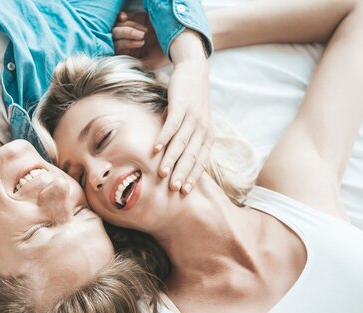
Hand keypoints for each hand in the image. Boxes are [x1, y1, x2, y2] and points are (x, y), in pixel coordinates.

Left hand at [112, 12, 168, 69]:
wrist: (178, 42)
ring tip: (145, 31)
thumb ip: (134, 64)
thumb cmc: (164, 56)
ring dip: (130, 28)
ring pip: (119, 26)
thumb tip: (121, 64)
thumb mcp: (149, 64)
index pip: (116, 48)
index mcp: (129, 54)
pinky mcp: (136, 19)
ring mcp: (131, 30)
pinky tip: (124, 18)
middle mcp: (128, 42)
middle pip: (115, 36)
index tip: (140, 44)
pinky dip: (122, 17)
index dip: (123, 45)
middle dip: (127, 35)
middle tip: (142, 37)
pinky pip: (123, 18)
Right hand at [156, 31, 213, 193]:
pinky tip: (155, 148)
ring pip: (181, 143)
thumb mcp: (195, 122)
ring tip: (162, 173)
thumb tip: (176, 159)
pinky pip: (172, 125)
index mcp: (206, 135)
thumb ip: (188, 139)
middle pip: (191, 155)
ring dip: (171, 159)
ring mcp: (192, 117)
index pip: (201, 160)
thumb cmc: (192, 100)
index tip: (185, 191)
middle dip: (182, 173)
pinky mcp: (181, 105)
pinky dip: (163, 137)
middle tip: (173, 189)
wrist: (195, 71)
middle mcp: (202, 128)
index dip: (194, 176)